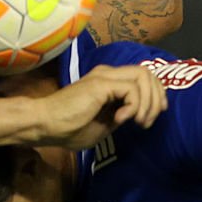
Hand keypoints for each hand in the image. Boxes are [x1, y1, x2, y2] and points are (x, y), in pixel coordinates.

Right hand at [35, 64, 165, 148]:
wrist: (45, 125)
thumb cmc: (69, 128)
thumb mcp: (105, 123)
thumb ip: (122, 113)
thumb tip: (140, 113)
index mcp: (108, 81)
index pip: (143, 77)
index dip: (155, 96)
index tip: (150, 118)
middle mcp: (108, 73)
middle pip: (149, 73)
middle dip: (157, 99)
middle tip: (146, 122)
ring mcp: (104, 76)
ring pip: (144, 76)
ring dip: (148, 103)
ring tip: (138, 122)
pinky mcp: (101, 83)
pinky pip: (132, 89)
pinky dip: (134, 106)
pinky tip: (120, 119)